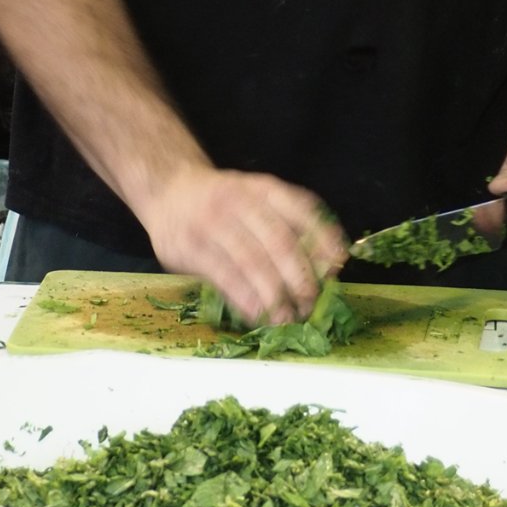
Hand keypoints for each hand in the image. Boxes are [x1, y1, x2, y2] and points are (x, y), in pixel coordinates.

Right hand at [139, 163, 347, 325]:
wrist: (168, 188)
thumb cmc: (222, 201)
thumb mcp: (255, 196)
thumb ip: (285, 222)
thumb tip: (325, 264)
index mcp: (263, 188)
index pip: (302, 210)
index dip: (324, 238)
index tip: (338, 265)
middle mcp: (240, 200)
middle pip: (279, 241)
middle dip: (300, 276)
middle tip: (311, 303)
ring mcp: (212, 223)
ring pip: (252, 262)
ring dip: (275, 295)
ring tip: (288, 318)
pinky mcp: (190, 247)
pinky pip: (224, 277)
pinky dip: (245, 300)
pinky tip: (258, 315)